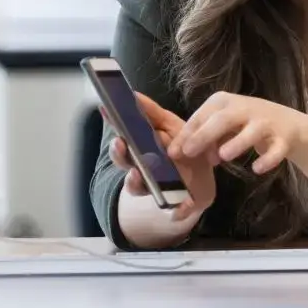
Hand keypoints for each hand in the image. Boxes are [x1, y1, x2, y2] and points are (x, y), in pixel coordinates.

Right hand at [109, 92, 217, 221]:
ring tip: (136, 175)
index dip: (113, 122)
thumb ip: (152, 113)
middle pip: (123, 161)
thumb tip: (133, 95)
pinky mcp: (175, 205)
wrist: (201, 179)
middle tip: (120, 144)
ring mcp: (155, 187)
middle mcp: (141, 168)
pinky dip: (177, 212)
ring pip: (136, 186)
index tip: (106, 110)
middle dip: (119, 153)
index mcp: (141, 147)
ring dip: (134, 182)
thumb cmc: (183, 147)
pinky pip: (173, 211)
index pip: (122, 134)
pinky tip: (178, 212)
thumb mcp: (170, 126)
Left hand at [176, 92, 307, 175]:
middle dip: (204, 135)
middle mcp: (246, 108)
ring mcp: (266, 122)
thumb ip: (205, 137)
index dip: (187, 134)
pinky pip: (276, 150)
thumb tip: (185, 153)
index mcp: (226, 101)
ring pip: (251, 131)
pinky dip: (266, 160)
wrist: (289, 125)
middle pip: (223, 119)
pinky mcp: (283, 139)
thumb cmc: (247, 124)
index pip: (202, 115)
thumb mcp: (224, 125)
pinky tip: (256, 169)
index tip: (173, 152)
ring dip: (237, 143)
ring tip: (223, 157)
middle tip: (189, 154)